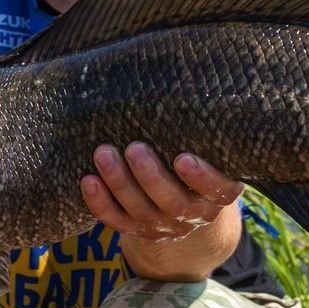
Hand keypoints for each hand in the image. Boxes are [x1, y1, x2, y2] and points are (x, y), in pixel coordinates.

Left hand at [80, 142, 243, 281]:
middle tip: (133, 148)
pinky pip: (118, 222)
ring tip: (103, 154)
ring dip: (120, 184)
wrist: (186, 198)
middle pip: (173, 203)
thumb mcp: (208, 145)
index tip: (182, 158)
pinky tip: (88, 181)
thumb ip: (200, 127)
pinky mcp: (139, 230)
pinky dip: (100, 204)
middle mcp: (195, 213)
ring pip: (142, 212)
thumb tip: (183, 77)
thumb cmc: (196, 154)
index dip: (200, 177)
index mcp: (219, 192)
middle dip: (150, 177)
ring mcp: (166, 226)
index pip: (217, 189)